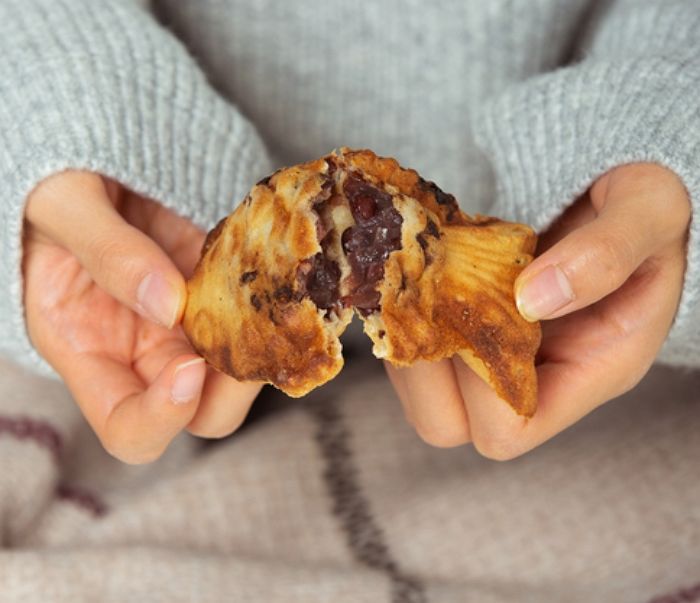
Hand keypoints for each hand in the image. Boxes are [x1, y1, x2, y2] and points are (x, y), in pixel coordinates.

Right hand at [24, 171, 260, 463]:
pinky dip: (274, 305)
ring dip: (264, 348)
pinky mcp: (218, 289)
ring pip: (239, 369)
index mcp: (87, 349)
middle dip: (233, 390)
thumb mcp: (61, 204)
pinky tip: (283, 275)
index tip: (188, 368)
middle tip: (252, 340)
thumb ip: (108, 252)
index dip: (162, 417)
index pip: (127, 428)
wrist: (91, 153)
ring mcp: (187, 322)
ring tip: (275, 305)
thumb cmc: (53, 180)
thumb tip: (168, 304)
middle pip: (201, 411)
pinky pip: (255, 315)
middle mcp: (143, 349)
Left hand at [387, 163, 690, 458]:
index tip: (474, 314)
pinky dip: (402, 316)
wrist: (620, 188)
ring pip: (421, 388)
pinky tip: (415, 271)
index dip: (474, 386)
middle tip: (427, 299)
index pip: (509, 429)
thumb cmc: (646, 204)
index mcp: (591, 369)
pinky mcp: (474, 327)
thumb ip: (605, 255)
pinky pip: (416, 346)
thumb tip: (532, 299)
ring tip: (419, 279)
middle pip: (448, 423)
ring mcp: (500, 354)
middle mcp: (537, 375)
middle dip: (422, 368)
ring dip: (407, 337)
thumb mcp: (650, 210)